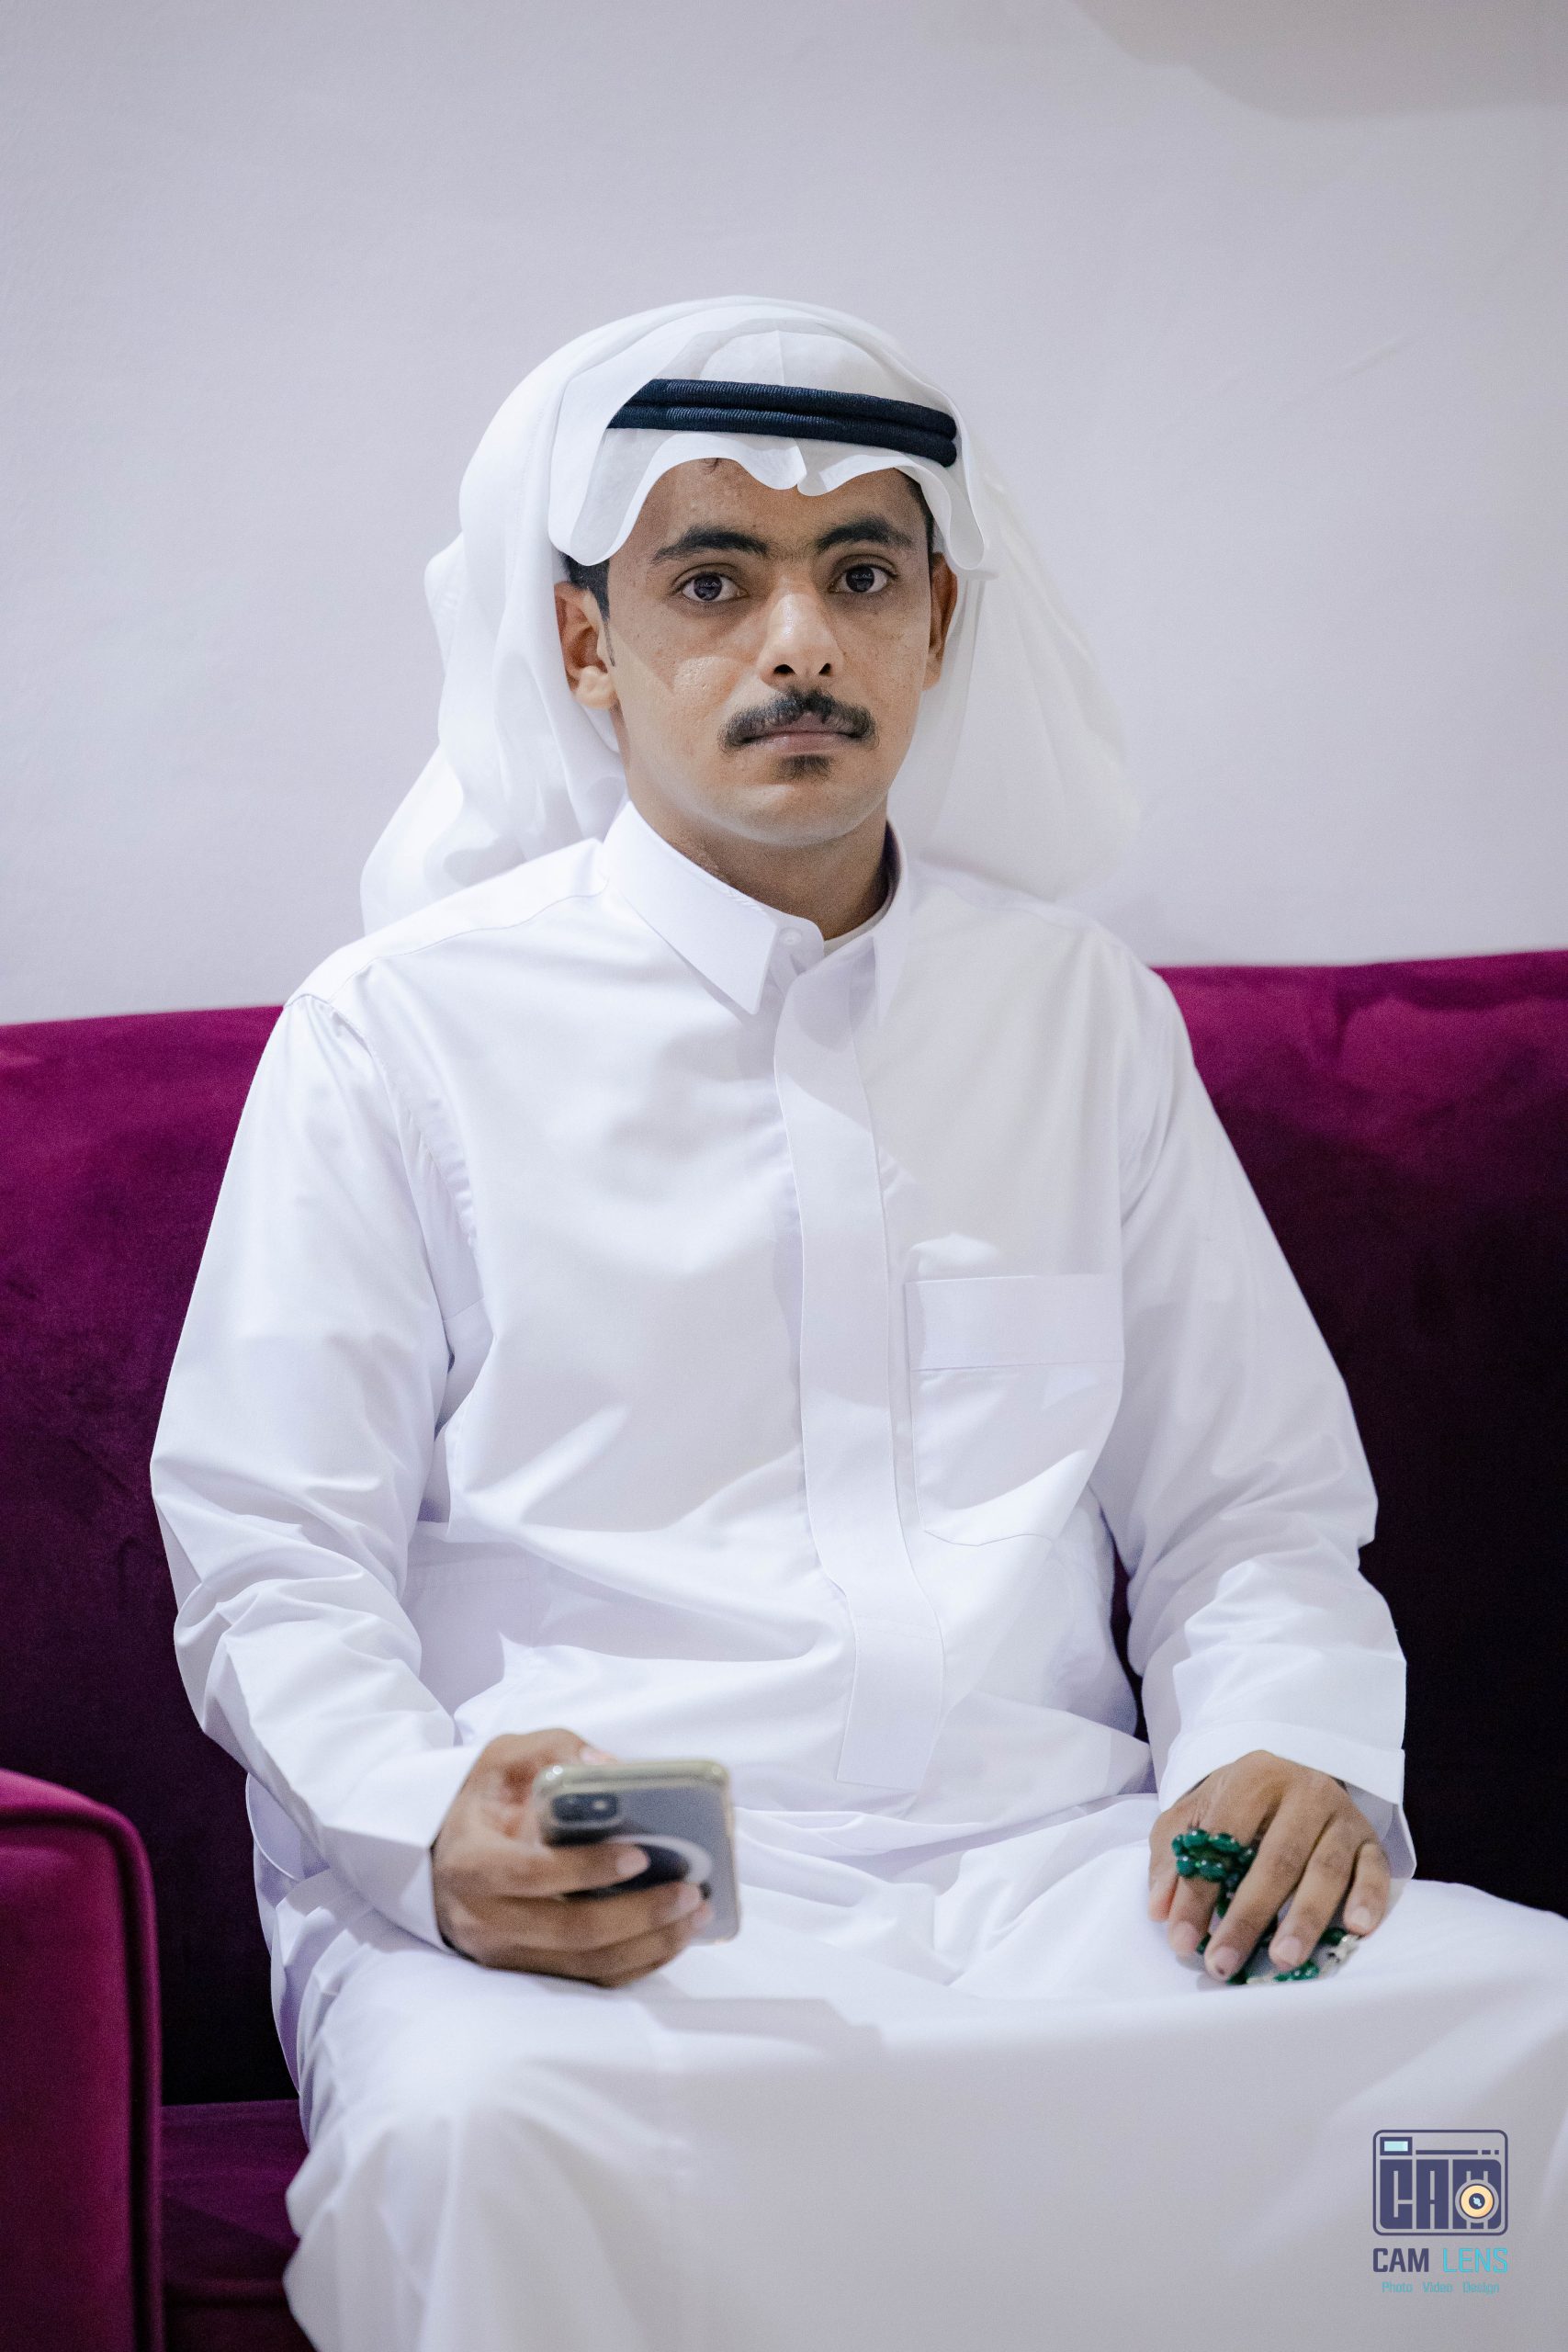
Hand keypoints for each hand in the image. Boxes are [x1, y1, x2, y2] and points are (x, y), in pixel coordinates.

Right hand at [432, 1729, 710, 1984]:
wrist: (443, 1851)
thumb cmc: (484, 1800)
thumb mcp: (506, 1757)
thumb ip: (555, 1751)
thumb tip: (608, 1767)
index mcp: (472, 1862)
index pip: (531, 1875)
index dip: (586, 1869)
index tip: (639, 1854)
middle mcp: (483, 1919)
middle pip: (570, 1931)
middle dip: (638, 1915)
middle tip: (688, 1891)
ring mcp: (504, 1953)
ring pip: (586, 1964)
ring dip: (648, 1944)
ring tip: (694, 1914)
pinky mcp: (527, 1970)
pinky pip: (588, 1979)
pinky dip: (637, 1963)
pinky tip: (672, 1937)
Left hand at [1147, 1750, 1390, 1979]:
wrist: (1293, 1772)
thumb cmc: (1237, 1804)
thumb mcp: (1195, 1814)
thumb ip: (1172, 1857)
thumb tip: (1161, 1910)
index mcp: (1252, 1778)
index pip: (1222, 1836)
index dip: (1198, 1891)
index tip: (1182, 1941)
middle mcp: (1303, 1792)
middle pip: (1277, 1859)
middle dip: (1249, 1916)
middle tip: (1225, 1962)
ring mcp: (1341, 1816)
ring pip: (1326, 1870)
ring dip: (1305, 1918)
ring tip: (1283, 1959)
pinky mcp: (1370, 1840)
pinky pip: (1375, 1871)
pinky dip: (1368, 1899)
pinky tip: (1355, 1929)